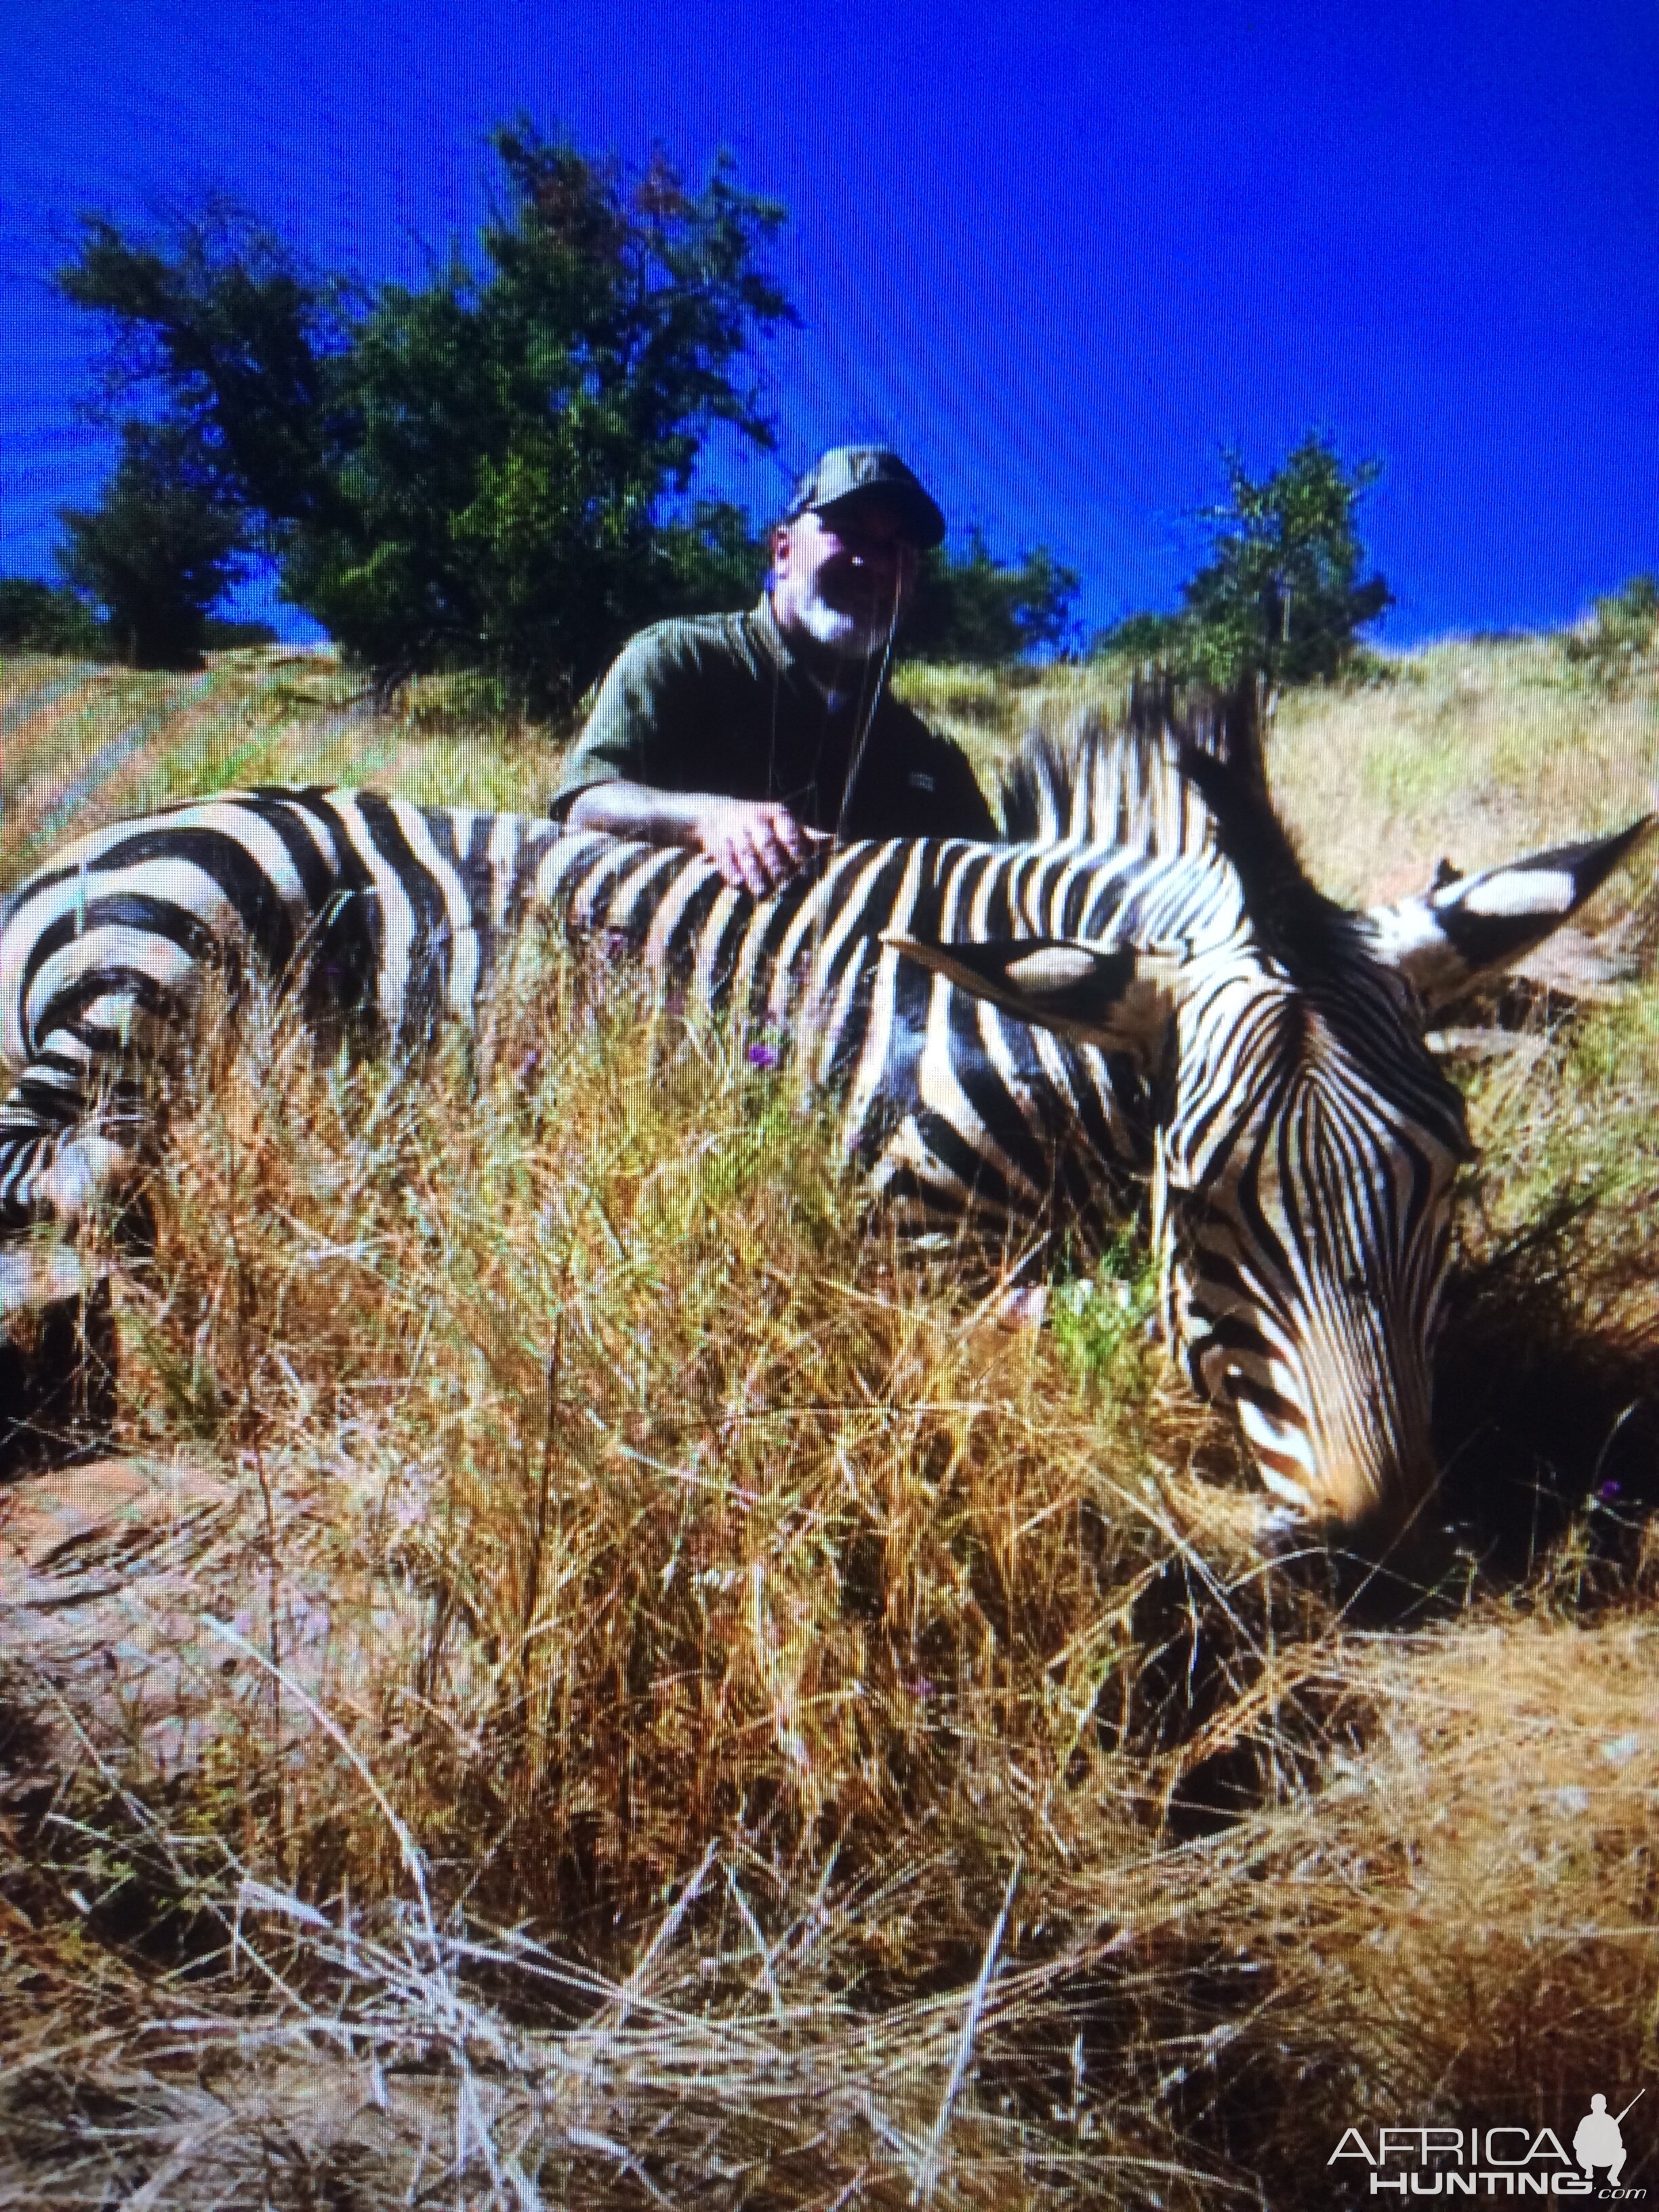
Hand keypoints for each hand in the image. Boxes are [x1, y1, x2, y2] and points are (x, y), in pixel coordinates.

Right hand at [692, 799, 828, 896]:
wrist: (714, 813)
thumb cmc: (761, 824)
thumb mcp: (783, 824)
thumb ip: (807, 835)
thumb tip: (838, 842)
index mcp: (777, 814)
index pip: (787, 828)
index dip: (793, 843)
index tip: (800, 860)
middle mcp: (755, 819)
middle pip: (766, 842)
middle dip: (774, 863)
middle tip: (783, 883)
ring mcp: (734, 830)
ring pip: (745, 851)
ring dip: (753, 872)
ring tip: (761, 893)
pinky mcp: (717, 842)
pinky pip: (724, 857)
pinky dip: (730, 871)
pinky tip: (737, 885)